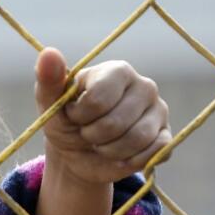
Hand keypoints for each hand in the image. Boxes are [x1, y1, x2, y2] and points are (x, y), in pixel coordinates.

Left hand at [35, 48, 170, 185]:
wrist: (77, 154)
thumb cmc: (65, 121)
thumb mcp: (50, 104)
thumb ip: (48, 79)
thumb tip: (48, 53)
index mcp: (118, 71)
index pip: (98, 100)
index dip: (79, 116)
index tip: (73, 115)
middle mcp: (144, 86)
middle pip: (115, 123)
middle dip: (92, 136)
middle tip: (87, 132)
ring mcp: (159, 111)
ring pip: (136, 139)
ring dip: (109, 151)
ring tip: (101, 144)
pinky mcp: (165, 136)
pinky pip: (155, 152)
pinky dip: (130, 161)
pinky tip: (119, 155)